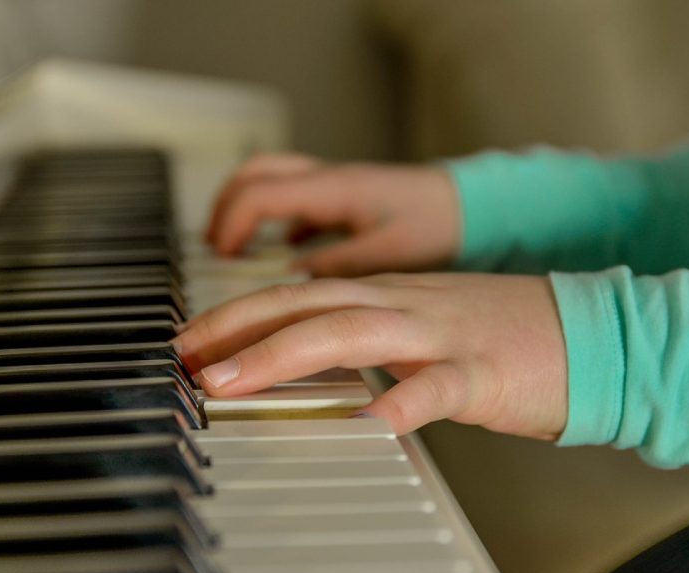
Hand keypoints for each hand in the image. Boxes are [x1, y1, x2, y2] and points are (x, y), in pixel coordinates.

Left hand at [172, 273, 567, 438]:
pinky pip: (438, 386)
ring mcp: (441, 334)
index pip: (299, 295)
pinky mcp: (482, 371)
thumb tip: (315, 356)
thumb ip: (371, 336)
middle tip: (185, 358)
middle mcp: (404, 305)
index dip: (240, 314)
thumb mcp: (424, 324)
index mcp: (389, 296)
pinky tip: (370, 420)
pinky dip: (401, 400)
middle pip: (307, 306)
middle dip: (237, 329)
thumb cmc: (501, 336)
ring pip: (352, 333)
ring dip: (284, 354)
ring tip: (230, 380)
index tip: (194, 339)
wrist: (586, 333)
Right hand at [206, 153, 460, 276]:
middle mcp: (329, 181)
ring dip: (247, 210)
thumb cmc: (440, 225)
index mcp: (334, 190)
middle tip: (214, 248)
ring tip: (235, 250)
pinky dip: (279, 222)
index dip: (230, 225)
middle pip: (255, 175)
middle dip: (225, 208)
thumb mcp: (389, 254)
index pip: (259, 195)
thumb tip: (292, 280)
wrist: (474, 209)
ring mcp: (337, 188)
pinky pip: (299, 202)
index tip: (221, 258)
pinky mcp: (347, 201)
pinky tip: (282, 253)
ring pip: (274, 183)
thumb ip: (338, 266)